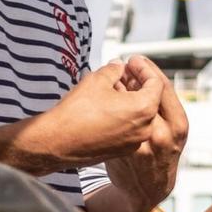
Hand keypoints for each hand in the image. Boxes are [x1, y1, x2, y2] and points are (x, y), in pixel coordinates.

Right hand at [40, 60, 164, 166]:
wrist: (55, 143)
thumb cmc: (75, 113)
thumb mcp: (97, 80)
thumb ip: (114, 70)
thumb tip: (118, 66)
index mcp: (144, 109)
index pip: (156, 83)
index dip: (144, 68)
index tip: (132, 61)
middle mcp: (144, 128)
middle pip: (150, 99)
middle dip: (138, 82)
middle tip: (124, 71)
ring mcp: (134, 141)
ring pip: (140, 114)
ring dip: (131, 98)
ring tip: (115, 85)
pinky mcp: (122, 150)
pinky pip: (130, 127)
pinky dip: (125, 114)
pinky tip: (110, 104)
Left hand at [103, 55, 185, 208]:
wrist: (147, 189)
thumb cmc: (158, 153)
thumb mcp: (170, 130)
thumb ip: (160, 106)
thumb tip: (142, 73)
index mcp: (179, 124)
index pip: (163, 87)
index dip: (148, 69)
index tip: (136, 59)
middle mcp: (163, 134)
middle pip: (144, 93)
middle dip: (131, 76)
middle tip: (121, 64)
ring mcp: (142, 144)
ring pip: (126, 106)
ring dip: (117, 89)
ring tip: (112, 80)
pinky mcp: (123, 153)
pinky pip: (112, 121)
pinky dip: (107, 107)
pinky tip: (102, 100)